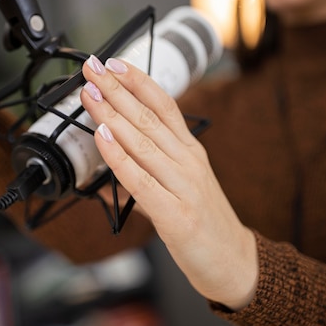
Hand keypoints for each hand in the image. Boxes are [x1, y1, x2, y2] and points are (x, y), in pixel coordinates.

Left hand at [80, 55, 257, 309]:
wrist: (235, 262)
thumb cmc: (203, 221)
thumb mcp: (182, 185)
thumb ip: (147, 172)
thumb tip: (110, 164)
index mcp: (190, 150)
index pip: (164, 105)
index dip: (138, 81)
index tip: (115, 63)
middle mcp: (188, 161)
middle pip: (148, 117)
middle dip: (117, 89)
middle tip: (92, 68)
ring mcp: (184, 185)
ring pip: (142, 141)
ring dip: (112, 114)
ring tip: (90, 93)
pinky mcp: (176, 214)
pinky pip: (140, 179)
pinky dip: (119, 155)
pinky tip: (102, 136)